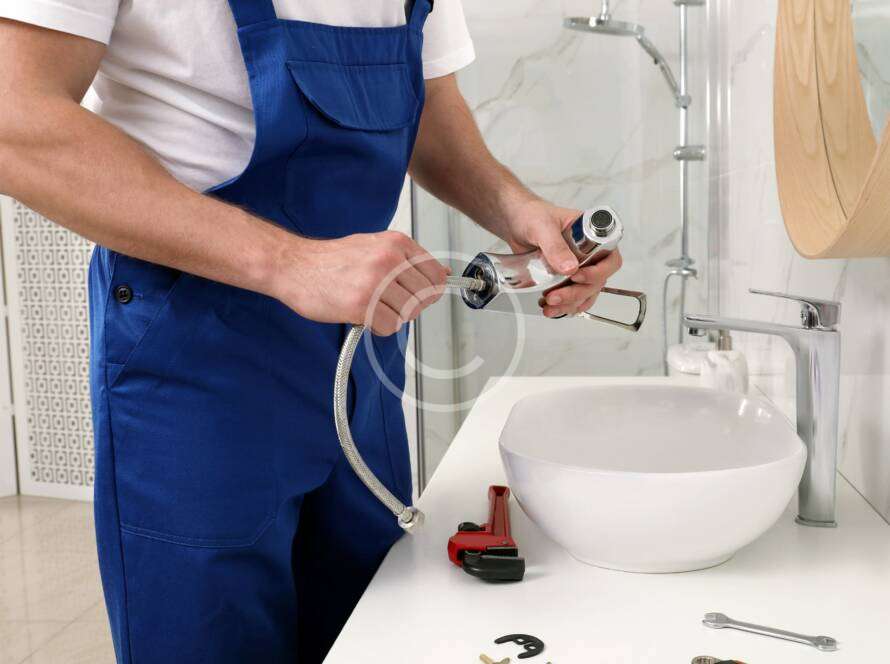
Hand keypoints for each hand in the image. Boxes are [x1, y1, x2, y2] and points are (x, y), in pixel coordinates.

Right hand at [272, 230, 447, 335]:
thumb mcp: (375, 246)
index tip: (421, 295)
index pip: (435, 274)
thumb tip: (443, 274)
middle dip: (412, 306)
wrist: (294, 265)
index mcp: (395, 243)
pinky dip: (381, 327)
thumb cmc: (332, 259)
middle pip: (425, 297)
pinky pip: (390, 326)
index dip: (431, 291)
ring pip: (409, 313)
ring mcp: (375, 282)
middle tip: (391, 303)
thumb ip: (408, 260)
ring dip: (394, 316)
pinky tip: (365, 316)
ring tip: (373, 306)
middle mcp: (388, 260)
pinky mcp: (362, 304)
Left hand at [505, 197, 623, 317]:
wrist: (514, 222)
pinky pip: (573, 297)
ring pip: (586, 293)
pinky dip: (563, 306)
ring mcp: (578, 267)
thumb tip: (570, 268)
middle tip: (555, 296)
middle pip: (597, 281)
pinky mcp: (565, 278)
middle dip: (577, 293)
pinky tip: (549, 308)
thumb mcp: (542, 227)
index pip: (610, 257)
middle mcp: (590, 253)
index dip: (598, 271)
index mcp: (591, 234)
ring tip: (549, 307)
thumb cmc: (531, 215)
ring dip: (570, 303)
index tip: (576, 276)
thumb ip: (555, 245)